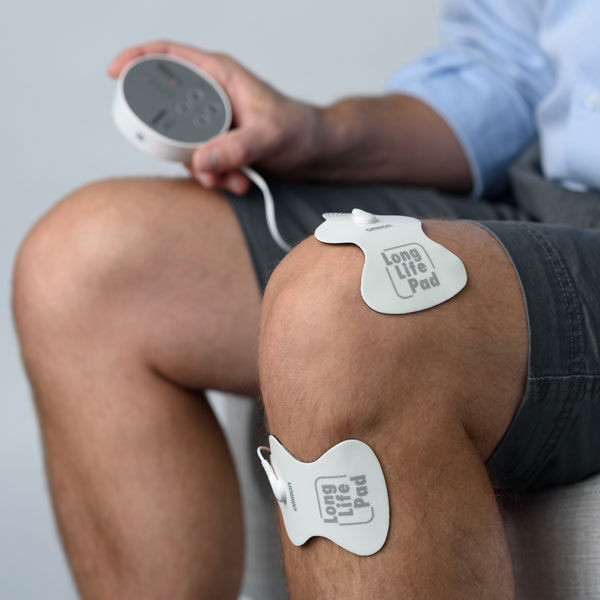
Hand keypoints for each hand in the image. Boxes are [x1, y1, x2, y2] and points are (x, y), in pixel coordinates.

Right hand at [108, 40, 320, 193]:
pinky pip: (201, 161)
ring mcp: (213, 121)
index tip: (113, 73)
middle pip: (167, 110)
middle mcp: (212, 95)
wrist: (316, 152)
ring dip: (202, 168)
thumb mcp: (269, 137)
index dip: (136, 58)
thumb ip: (236, 148)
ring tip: (232, 178)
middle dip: (177, 144)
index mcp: (219, 74)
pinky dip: (215, 177)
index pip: (168, 54)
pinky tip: (238, 183)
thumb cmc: (299, 130)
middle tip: (200, 163)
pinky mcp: (219, 143)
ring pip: (183, 143)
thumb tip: (200, 161)